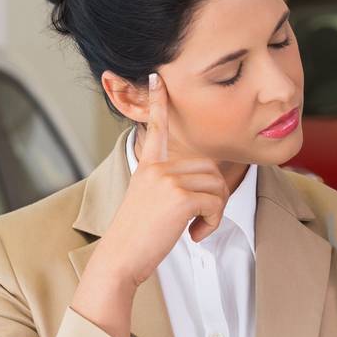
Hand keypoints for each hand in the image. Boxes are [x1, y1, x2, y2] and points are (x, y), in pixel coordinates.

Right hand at [72, 72, 227, 336]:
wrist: (119, 260)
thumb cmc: (137, 237)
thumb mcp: (148, 201)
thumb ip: (167, 184)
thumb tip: (201, 179)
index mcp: (147, 165)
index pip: (154, 127)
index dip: (157, 101)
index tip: (156, 76)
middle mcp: (156, 167)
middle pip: (210, 168)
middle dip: (214, 196)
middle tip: (198, 219)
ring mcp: (167, 179)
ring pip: (217, 186)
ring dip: (215, 212)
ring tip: (194, 227)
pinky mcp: (179, 196)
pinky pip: (216, 203)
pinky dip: (212, 223)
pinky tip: (194, 236)